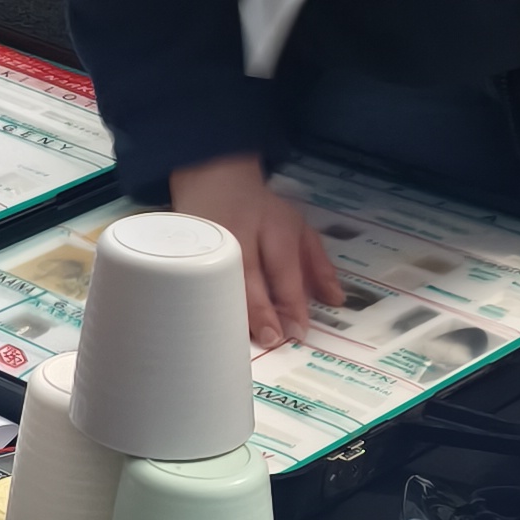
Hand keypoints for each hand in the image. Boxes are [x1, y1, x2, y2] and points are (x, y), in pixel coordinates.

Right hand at [170, 153, 344, 354]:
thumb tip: (336, 300)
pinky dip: (202, 302)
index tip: (297, 330)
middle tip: (271, 338)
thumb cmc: (261, 211)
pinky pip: (193, 279)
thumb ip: (317, 265)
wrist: (213, 179)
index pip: (283, 267)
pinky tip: (208, 324)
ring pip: (216, 279)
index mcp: (272, 226)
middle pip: (246, 274)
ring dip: (229, 312)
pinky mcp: (183, 246)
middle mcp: (239, 232)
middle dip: (259, 310)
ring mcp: (206, 239)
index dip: (290, 300)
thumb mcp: (297, 228)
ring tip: (239, 340)